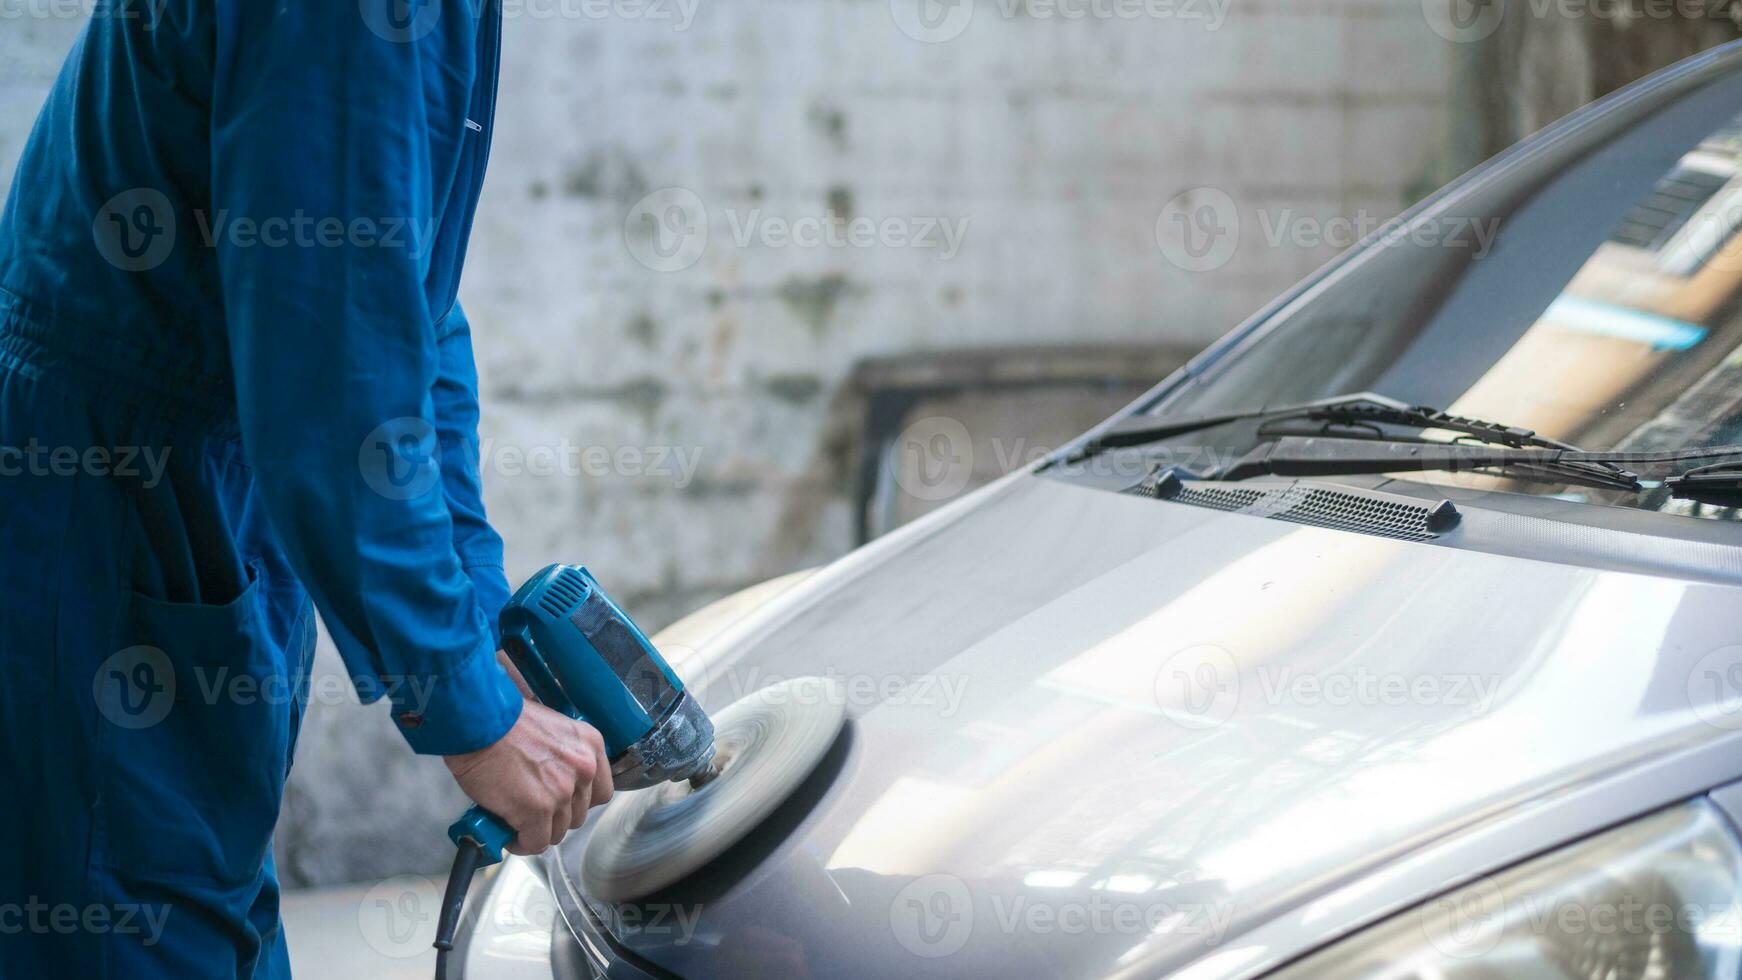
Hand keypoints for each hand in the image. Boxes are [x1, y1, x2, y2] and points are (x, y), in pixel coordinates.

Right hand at [444, 661, 614, 855]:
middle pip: (578, 814)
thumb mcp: (551, 729)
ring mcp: (562, 791)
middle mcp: (584, 769)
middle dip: (555, 816)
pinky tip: (508, 833)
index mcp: (590, 745)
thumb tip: (553, 782)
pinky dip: (521, 843)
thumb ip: (563, 756)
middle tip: (532, 811)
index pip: (600, 791)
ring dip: (537, 830)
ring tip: (517, 821)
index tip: (561, 803)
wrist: (480, 721)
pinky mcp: (538, 809)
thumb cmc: (504, 721)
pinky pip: (535, 842)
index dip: (577, 802)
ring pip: (557, 832)